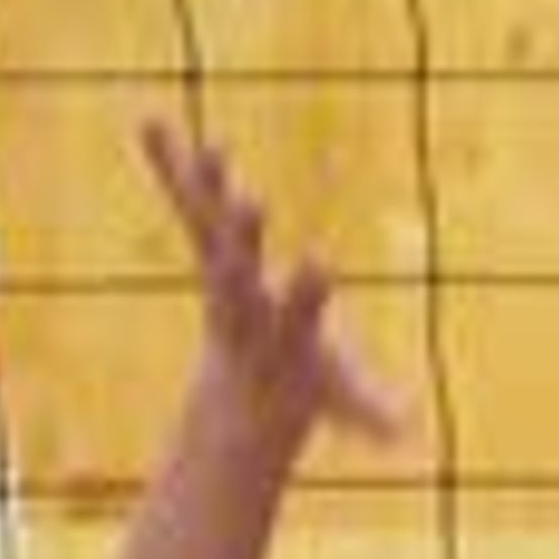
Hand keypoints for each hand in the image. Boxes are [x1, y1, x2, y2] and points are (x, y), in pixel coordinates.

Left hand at [138, 117, 409, 453]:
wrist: (249, 388)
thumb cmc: (312, 384)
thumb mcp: (344, 400)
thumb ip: (374, 413)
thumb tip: (411, 436)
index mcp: (282, 331)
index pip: (297, 311)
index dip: (307, 291)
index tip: (320, 262)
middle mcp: (242, 298)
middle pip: (240, 263)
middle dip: (248, 236)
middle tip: (250, 200)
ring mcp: (220, 267)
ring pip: (208, 221)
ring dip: (202, 182)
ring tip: (203, 143)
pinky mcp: (209, 242)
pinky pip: (185, 197)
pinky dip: (169, 161)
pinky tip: (148, 121)